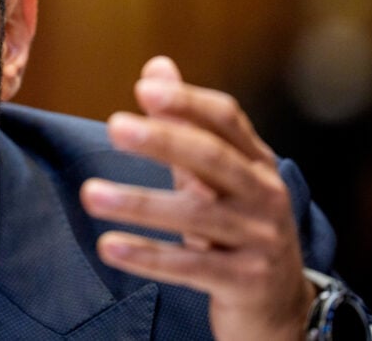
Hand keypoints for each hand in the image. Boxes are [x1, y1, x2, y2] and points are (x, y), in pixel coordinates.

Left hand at [79, 56, 315, 339]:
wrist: (281, 304)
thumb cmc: (237, 225)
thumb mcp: (215, 172)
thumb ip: (185, 123)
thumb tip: (156, 66)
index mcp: (255, 161)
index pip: (225, 119)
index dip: (187, 102)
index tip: (143, 88)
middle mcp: (264, 194)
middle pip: (213, 159)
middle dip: (164, 140)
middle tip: (114, 126)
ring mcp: (259, 238)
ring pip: (198, 215)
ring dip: (139, 203)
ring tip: (90, 194)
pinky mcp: (245, 281)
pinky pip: (192, 266)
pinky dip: (148, 256)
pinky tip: (109, 246)